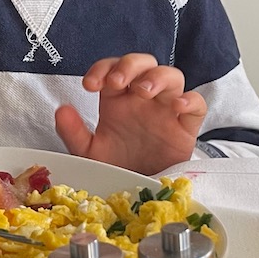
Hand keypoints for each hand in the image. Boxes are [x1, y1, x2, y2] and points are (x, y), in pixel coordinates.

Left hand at [54, 54, 206, 174]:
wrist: (141, 194)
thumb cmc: (118, 165)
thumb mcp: (90, 152)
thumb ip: (73, 132)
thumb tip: (61, 110)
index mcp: (118, 98)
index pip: (112, 68)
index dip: (102, 68)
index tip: (90, 85)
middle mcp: (142, 98)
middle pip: (143, 63)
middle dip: (130, 66)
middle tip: (118, 81)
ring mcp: (166, 108)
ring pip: (172, 76)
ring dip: (157, 77)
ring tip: (144, 91)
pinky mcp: (186, 125)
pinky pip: (196, 103)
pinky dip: (190, 100)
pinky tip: (177, 106)